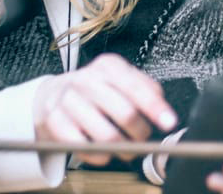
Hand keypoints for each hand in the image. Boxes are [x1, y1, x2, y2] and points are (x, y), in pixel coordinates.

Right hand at [33, 53, 176, 165]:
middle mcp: (87, 79)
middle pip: (125, 112)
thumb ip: (144, 88)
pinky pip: (84, 148)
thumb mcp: (119, 79)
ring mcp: (68, 100)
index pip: (136, 86)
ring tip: (125, 149)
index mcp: (108, 66)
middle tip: (143, 139)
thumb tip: (163, 108)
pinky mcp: (54, 121)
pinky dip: (99, 156)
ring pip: (106, 135)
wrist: (53, 94)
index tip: (169, 122)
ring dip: (123, 149)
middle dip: (141, 133)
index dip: (155, 107)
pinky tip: (103, 151)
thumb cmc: (93, 90)